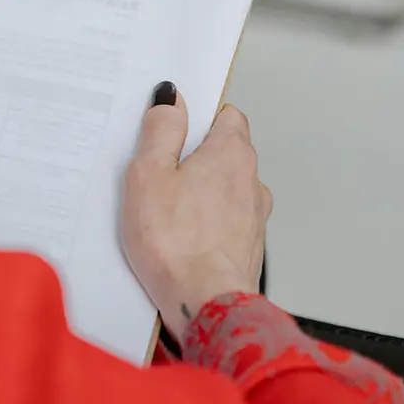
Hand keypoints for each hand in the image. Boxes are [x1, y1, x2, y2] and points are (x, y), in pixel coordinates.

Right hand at [120, 82, 270, 337]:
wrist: (205, 304)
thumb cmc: (174, 242)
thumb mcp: (150, 173)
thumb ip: (162, 130)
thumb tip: (171, 99)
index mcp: (232, 153)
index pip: (225, 115)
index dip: (197, 117)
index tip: (170, 127)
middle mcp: (251, 181)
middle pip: (223, 153)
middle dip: (193, 157)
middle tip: (156, 172)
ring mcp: (253, 217)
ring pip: (223, 190)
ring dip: (199, 194)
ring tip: (163, 212)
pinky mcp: (246, 247)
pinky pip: (223, 223)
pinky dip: (204, 224)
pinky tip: (177, 239)